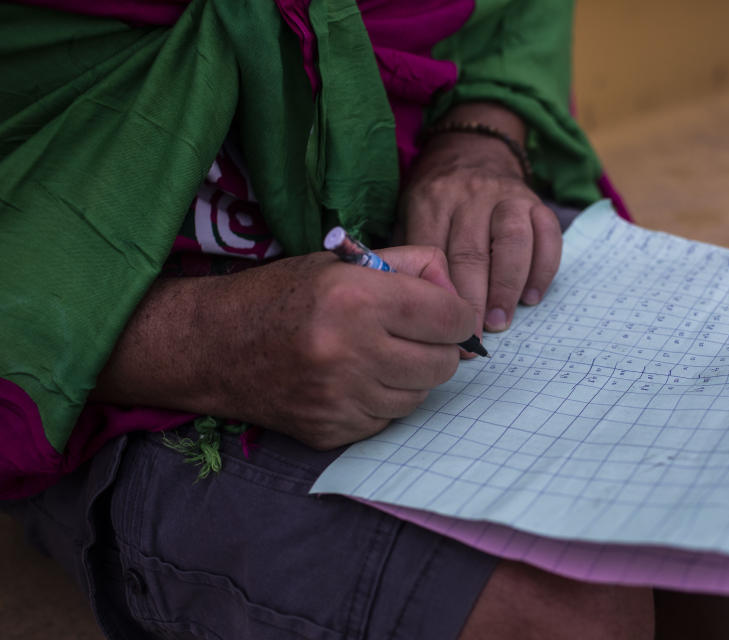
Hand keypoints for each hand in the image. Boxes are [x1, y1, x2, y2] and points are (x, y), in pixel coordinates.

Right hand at [93, 246, 475, 448]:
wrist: (214, 346)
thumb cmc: (284, 295)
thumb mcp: (343, 261)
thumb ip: (409, 266)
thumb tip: (456, 295)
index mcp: (356, 298)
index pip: (450, 317)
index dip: (458, 315)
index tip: (447, 314)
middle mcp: (350, 351)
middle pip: (442, 364)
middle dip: (439, 348)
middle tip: (416, 336)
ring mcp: (339, 398)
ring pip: (418, 396)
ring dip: (411, 377)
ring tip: (381, 355)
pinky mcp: (331, 431)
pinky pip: (387, 420)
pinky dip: (383, 401)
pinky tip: (357, 380)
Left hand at [400, 104, 561, 339]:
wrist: (471, 149)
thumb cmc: (436, 198)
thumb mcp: (408, 214)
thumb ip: (410, 252)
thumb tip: (413, 306)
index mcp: (431, 201)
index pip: (436, 254)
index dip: (442, 297)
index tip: (444, 330)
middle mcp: (469, 195)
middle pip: (473, 253)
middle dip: (474, 302)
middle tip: (473, 339)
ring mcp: (506, 196)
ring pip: (513, 242)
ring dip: (508, 287)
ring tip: (502, 321)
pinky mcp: (535, 199)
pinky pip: (547, 234)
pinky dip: (543, 269)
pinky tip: (531, 297)